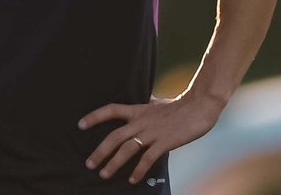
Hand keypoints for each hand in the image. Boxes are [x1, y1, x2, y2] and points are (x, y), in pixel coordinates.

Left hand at [78, 93, 225, 183]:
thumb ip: (147, 106)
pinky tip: (132, 179)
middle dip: (100, 151)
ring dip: (113, 163)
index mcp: (138, 110)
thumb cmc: (180, 106)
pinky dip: (138, 170)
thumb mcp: (158, 103)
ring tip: (103, 174)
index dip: (94, 116)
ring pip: (127, 149)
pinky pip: (147, 158)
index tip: (80, 125)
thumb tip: (143, 101)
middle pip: (114, 136)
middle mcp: (141, 121)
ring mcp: (152, 132)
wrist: (200, 106)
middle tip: (89, 163)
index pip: (111, 110)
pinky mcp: (165, 142)